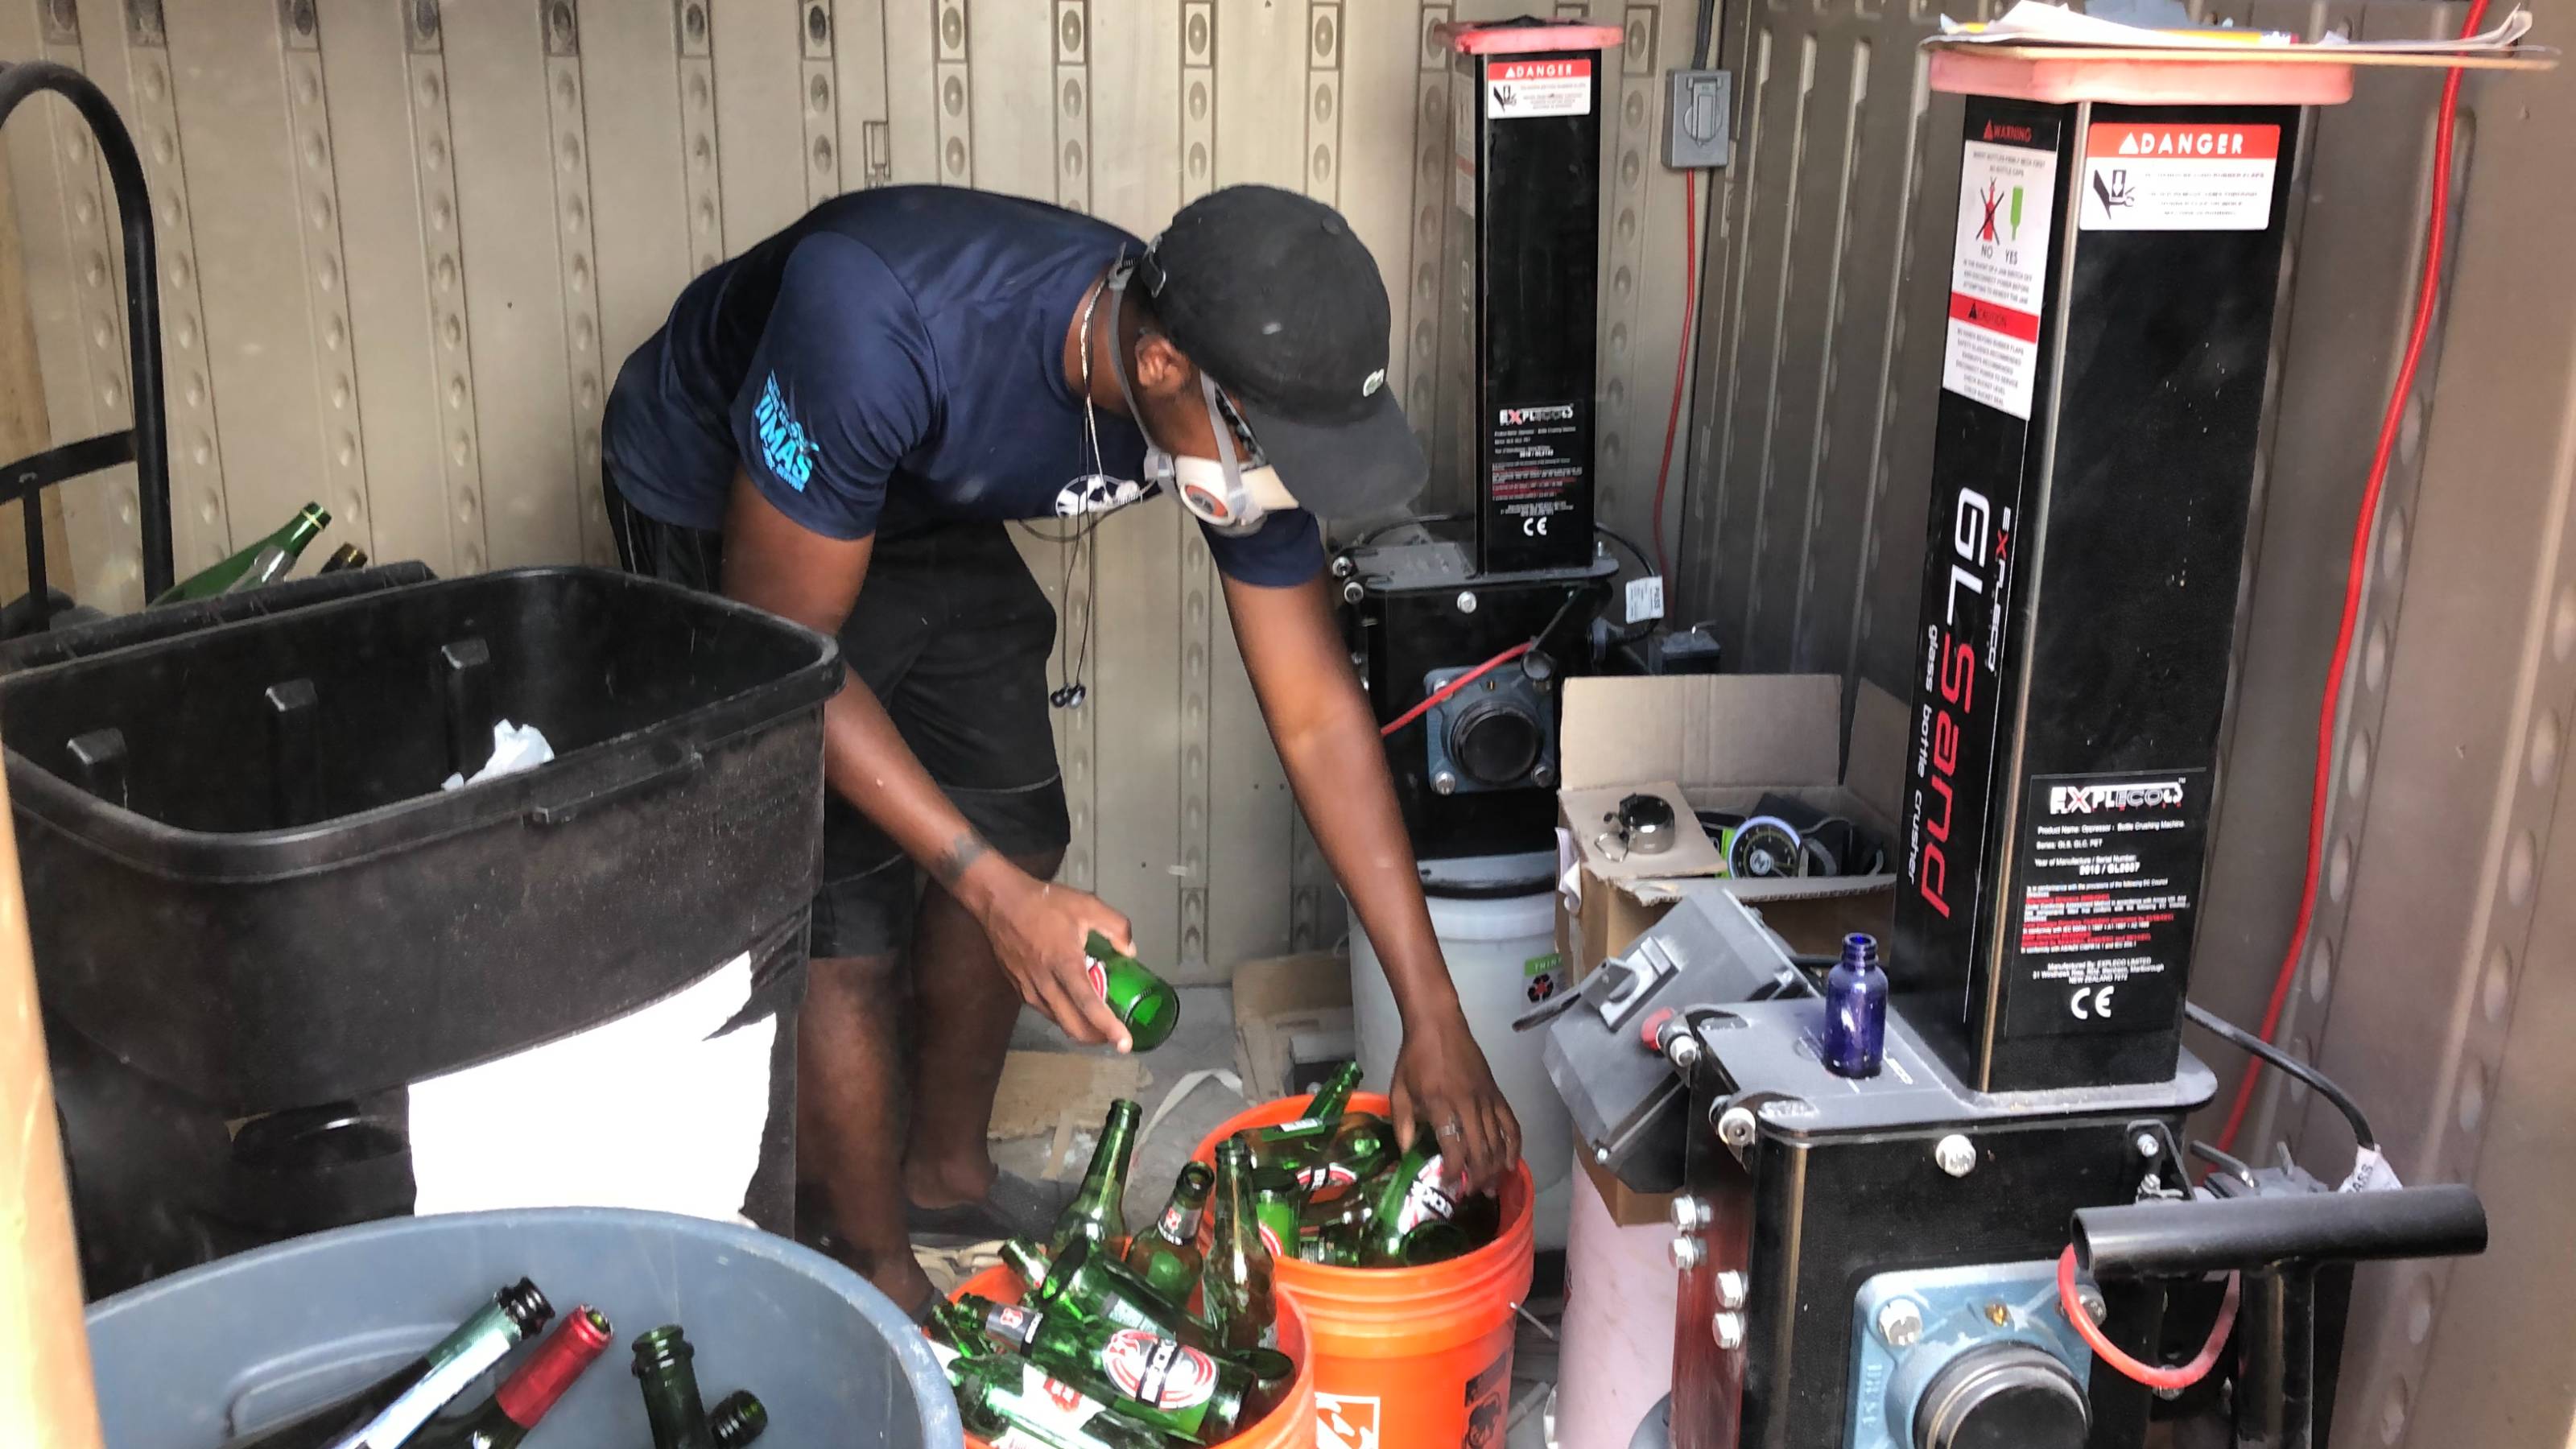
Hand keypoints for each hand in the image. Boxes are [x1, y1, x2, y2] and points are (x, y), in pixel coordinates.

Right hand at [971, 867, 1136, 1050]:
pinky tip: (1072, 1007)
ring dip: (1079, 1028)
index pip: (1088, 1004)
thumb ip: (1116, 926)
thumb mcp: (1088, 905)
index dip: (1108, 1027)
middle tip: (1114, 1037)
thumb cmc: (1044, 902)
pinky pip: (1044, 1010)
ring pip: (1057, 1021)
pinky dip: (1062, 1016)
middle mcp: (1044, 982)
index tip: (1124, 1044)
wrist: (999, 901)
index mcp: (1064, 963)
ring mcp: (1028, 988)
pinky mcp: (1017, 987)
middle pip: (1072, 1024)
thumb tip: (1130, 951)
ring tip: (1097, 1024)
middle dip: (1096, 1037)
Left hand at [1389, 1010, 1520, 1192]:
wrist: (1438, 1025)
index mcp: (1440, 1105)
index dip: (1453, 1173)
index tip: (1447, 1186)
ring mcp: (1486, 1100)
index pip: (1454, 1148)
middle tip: (1471, 1195)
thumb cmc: (1415, 1059)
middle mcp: (1467, 1105)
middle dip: (1477, 1178)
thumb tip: (1407, 1155)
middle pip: (1481, 1151)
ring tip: (1490, 1189)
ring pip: (1498, 1142)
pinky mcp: (1497, 1094)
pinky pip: (1511, 1124)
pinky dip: (1514, 1146)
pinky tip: (1511, 1164)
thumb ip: (1403, 1125)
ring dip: (1495, 1169)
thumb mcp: (1399, 1091)